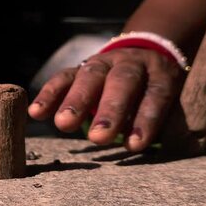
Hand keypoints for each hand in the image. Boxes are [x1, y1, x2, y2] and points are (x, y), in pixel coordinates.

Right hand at [28, 48, 184, 151]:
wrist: (142, 56)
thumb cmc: (154, 94)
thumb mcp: (168, 104)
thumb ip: (160, 124)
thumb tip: (143, 149)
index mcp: (159, 74)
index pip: (155, 95)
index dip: (146, 119)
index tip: (134, 145)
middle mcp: (131, 63)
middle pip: (122, 82)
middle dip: (109, 110)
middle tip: (98, 137)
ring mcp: (104, 62)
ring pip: (91, 76)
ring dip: (76, 100)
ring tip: (63, 124)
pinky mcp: (80, 66)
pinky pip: (64, 77)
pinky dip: (49, 93)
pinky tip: (37, 112)